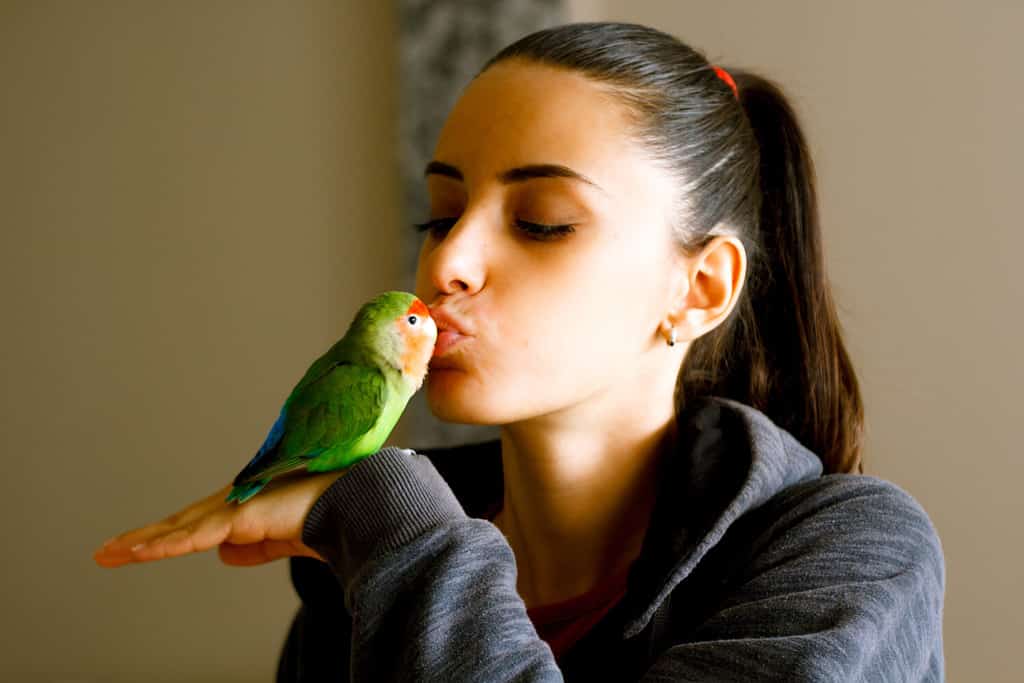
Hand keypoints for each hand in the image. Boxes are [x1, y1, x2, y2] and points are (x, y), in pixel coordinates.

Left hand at [92, 469, 346, 567]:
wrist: (354, 505)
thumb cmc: (328, 515)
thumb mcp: (283, 538)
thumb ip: (257, 548)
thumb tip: (225, 556)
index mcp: (245, 510)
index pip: (195, 527)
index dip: (164, 537)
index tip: (135, 549)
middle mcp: (234, 504)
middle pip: (179, 524)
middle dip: (141, 538)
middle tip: (107, 552)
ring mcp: (235, 508)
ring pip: (179, 529)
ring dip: (143, 542)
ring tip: (110, 555)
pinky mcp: (240, 517)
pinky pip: (197, 535)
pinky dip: (168, 544)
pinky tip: (142, 553)